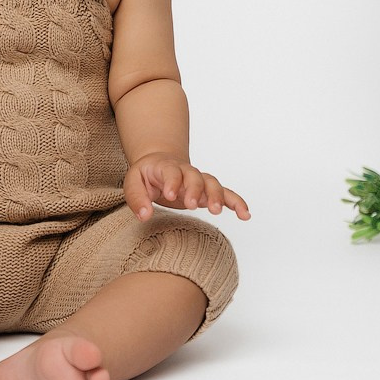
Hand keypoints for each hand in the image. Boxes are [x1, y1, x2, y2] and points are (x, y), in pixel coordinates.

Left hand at [123, 152, 250, 221]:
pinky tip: (246, 214)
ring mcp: (199, 181)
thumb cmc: (147, 175)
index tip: (170, 195)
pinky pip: (226, 194)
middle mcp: (186, 171)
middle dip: (195, 190)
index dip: (172, 182)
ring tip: (217, 211)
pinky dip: (237, 202)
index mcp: (166, 167)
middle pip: (195, 177)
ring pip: (213, 184)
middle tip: (192, 204)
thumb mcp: (133, 182)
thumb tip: (144, 215)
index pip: (172, 172)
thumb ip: (137, 198)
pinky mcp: (208, 192)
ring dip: (217, 196)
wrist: (161, 164)